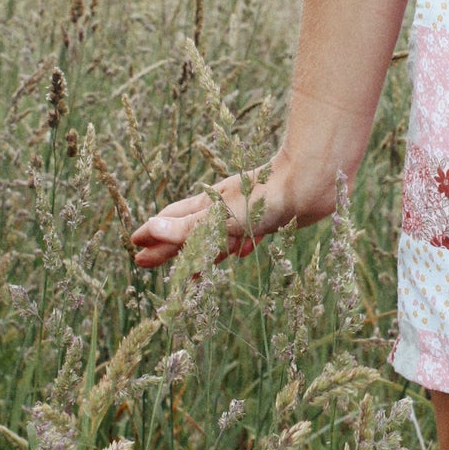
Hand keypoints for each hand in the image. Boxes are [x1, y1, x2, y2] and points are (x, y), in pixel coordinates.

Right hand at [129, 152, 338, 269]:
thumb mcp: (224, 217)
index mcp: (207, 206)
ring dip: (202, 251)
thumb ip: (190, 228)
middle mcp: (224, 208)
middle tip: (147, 262)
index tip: (134, 247)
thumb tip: (152, 229)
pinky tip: (240, 253)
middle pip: (189, 231)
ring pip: (218, 235)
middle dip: (169, 248)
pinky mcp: (271, 218)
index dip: (153, 235)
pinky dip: (238, 246)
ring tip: (192, 267)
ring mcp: (247, 213)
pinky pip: (249, 236)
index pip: (171, 222)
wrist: (314, 181)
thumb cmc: (267, 197)